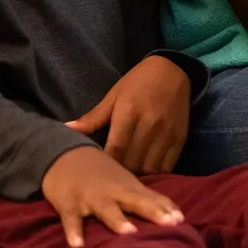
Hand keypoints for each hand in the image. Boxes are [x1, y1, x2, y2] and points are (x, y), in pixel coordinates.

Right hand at [40, 145, 183, 247]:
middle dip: (153, 213)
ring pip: (106, 210)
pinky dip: (73, 231)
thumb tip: (175, 215)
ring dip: (118, 220)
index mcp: (128, 188)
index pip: (152, 199)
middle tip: (170, 225)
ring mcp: (91, 198)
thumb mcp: (125, 183)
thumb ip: (146, 199)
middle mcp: (113, 193)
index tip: (182, 221)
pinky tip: (77, 245)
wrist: (64, 154)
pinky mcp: (69, 204)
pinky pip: (71, 220)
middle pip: (136, 202)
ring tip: (129, 233)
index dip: (167, 209)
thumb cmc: (101, 174)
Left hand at [64, 55, 191, 173]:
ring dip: (137, 176)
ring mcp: (167, 132)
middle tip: (110, 178)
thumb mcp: (113, 96)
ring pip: (150, 168)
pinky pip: (168, 165)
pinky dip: (156, 173)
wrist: (173, 70)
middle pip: (132, 162)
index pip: (115, 148)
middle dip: (119, 173)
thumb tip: (66, 130)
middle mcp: (150, 124)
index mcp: (129, 113)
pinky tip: (146, 173)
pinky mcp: (180, 138)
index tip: (97, 173)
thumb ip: (92, 118)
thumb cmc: (138, 83)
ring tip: (127, 178)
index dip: (106, 165)